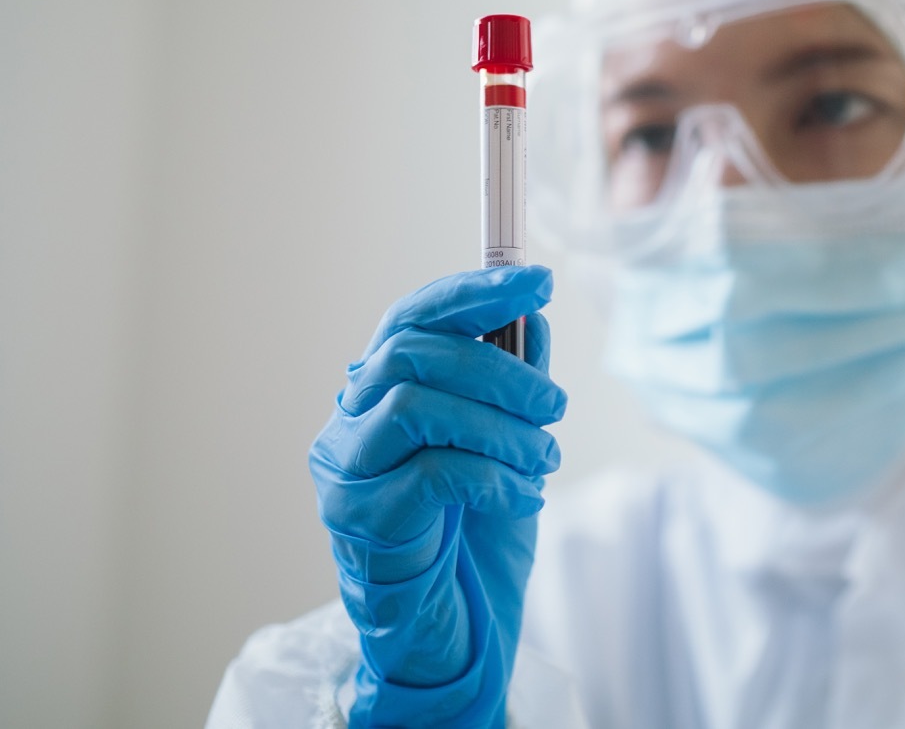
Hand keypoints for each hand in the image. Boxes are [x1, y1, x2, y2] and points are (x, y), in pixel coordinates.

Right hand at [309, 265, 566, 727]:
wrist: (454, 626)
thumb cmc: (473, 532)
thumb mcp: (506, 444)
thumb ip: (512, 383)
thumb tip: (534, 317)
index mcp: (380, 393)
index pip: (410, 318)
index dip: (472, 291)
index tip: (537, 280)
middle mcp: (350, 422)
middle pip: (411, 353)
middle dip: (497, 368)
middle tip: (555, 404)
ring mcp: (347, 471)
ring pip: (416, 407)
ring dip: (500, 427)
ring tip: (545, 458)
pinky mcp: (359, 521)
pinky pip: (431, 474)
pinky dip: (493, 478)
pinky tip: (522, 497)